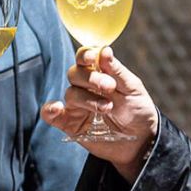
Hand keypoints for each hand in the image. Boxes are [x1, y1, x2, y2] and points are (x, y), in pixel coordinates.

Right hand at [41, 46, 158, 181]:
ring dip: (88, 99)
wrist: (141, 140)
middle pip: (75, 74)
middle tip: (109, 87)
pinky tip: (57, 108)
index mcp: (100, 73)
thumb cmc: (137, 109)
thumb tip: (105, 50)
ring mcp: (77, 106)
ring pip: (71, 94)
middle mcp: (85, 87)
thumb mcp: (132, 88)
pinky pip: (52, 116)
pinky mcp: (71, 124)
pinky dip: (50, 110)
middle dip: (91, 79)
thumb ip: (117, 71)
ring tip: (108, 107)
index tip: (92, 58)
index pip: (85, 59)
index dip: (85, 55)